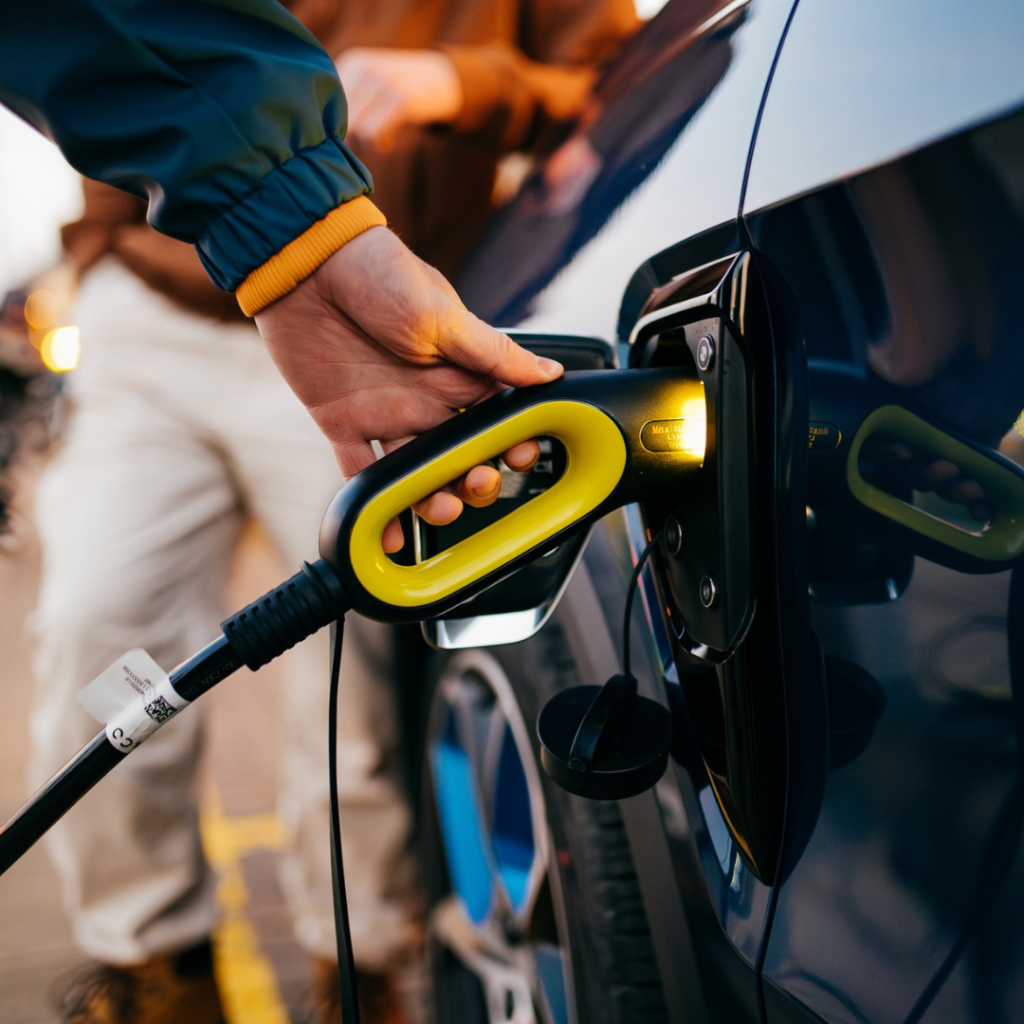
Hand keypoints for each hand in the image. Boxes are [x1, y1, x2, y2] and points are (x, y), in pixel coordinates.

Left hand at [254, 227, 561, 550]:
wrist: (302, 264)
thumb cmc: (378, 272)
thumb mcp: (444, 314)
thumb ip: (494, 353)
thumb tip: (551, 373)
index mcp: (457, 372)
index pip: (496, 420)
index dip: (511, 444)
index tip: (521, 458)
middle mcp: (426, 397)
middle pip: (459, 455)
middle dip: (472, 479)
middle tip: (475, 486)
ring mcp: (385, 412)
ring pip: (416, 471)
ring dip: (430, 498)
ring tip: (437, 510)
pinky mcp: (342, 421)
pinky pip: (360, 471)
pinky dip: (373, 504)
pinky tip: (387, 532)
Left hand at [335, 48, 462, 152]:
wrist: (441, 81)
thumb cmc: (399, 92)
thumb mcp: (370, 86)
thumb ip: (346, 102)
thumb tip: (322, 138)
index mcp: (351, 63)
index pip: (324, 104)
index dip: (331, 127)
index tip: (349, 135)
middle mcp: (363, 68)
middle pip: (336, 119)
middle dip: (348, 139)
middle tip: (366, 143)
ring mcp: (382, 82)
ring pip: (352, 130)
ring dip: (364, 145)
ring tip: (378, 142)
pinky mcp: (400, 100)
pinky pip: (372, 135)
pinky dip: (378, 146)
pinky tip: (388, 143)